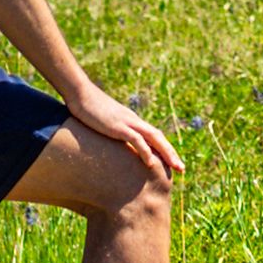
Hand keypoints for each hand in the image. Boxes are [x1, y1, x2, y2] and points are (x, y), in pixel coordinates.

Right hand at [64, 80, 184, 185]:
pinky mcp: (118, 126)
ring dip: (166, 153)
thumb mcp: (103, 122)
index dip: (164, 149)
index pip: (153, 136)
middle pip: (159, 137)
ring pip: (154, 138)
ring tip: (175, 167)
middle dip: (171, 154)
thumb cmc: (88, 108)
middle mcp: (134, 121)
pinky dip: (145, 151)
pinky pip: (136, 139)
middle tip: (182, 169)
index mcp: (132, 121)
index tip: (172, 163)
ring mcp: (127, 122)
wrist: (80, 93)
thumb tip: (110, 142)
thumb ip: (110, 130)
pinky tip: (150, 163)